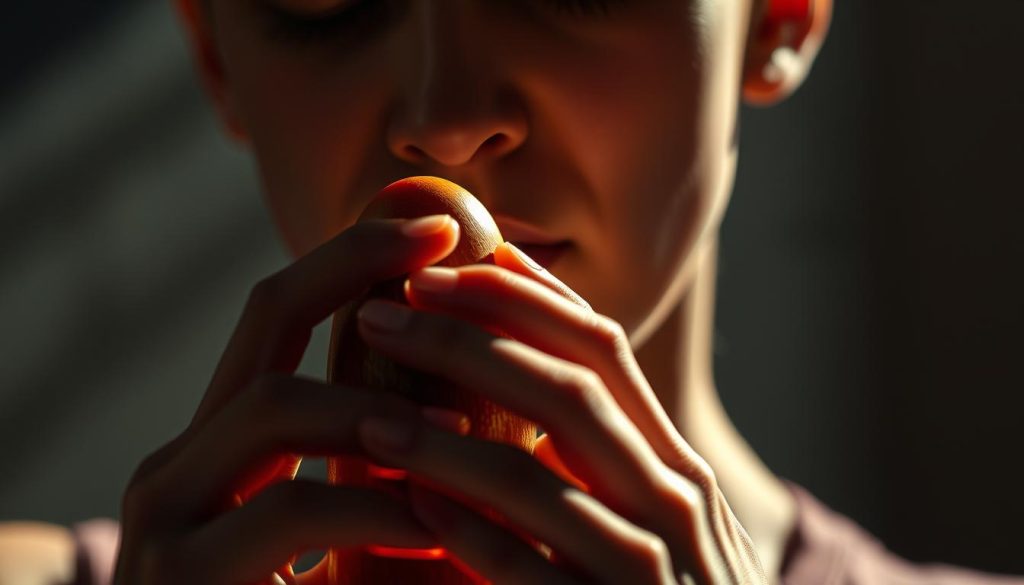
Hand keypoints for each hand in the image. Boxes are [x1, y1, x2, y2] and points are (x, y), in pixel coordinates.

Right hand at [113, 215, 467, 584]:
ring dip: (385, 407)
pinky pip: (293, 508)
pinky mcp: (177, 581)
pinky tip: (438, 529)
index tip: (439, 224)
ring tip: (467, 427)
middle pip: (265, 321)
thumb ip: (372, 462)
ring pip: (279, 408)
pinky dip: (380, 506)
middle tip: (445, 242)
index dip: (354, 255)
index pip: (278, 315)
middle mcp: (178, 465)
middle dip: (358, 269)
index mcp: (219, 447)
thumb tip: (467, 388)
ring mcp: (164, 520)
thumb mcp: (342, 533)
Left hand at [352, 242, 767, 583]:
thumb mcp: (645, 518)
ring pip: (540, 478)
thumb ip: (595, 459)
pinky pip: (528, 571)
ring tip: (371, 417)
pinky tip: (411, 508)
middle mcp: (673, 500)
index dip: (523, 296)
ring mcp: (653, 567)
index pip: (601, 348)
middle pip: (571, 389)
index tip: (446, 266)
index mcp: (669, 462)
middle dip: (473, 339)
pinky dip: (468, 534)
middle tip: (387, 313)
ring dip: (447, 441)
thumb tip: (501, 382)